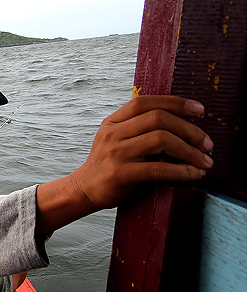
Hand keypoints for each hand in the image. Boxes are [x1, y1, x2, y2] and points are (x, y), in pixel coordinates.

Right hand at [35, 96, 212, 234]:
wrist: (84, 189)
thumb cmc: (110, 164)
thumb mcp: (116, 138)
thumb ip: (138, 127)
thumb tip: (180, 121)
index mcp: (113, 121)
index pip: (145, 102)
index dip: (176, 102)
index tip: (200, 110)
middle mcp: (113, 133)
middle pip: (158, 119)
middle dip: (190, 130)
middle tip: (207, 144)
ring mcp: (115, 153)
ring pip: (161, 140)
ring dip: (190, 151)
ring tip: (204, 161)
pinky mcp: (120, 174)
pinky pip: (158, 169)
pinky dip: (181, 171)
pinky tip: (193, 174)